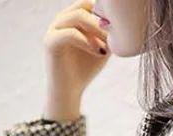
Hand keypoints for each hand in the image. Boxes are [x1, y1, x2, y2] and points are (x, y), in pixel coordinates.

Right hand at [42, 0, 109, 115]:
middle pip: (83, 5)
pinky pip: (70, 33)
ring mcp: (54, 28)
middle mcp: (62, 19)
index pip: (89, 3)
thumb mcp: (102, 47)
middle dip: (101, 18)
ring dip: (96, 28)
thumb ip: (109, 34)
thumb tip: (122, 23)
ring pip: (77, 16)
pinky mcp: (50, 41)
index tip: (118, 28)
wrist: (69, 90)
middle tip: (115, 33)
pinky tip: (99, 52)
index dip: (105, 11)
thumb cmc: (86, 68)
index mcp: (73, 17)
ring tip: (108, 45)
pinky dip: (87, 41)